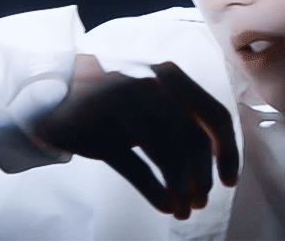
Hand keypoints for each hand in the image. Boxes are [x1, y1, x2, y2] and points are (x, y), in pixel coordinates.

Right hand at [31, 55, 239, 219]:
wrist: (54, 90)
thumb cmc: (116, 99)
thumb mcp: (153, 93)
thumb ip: (185, 112)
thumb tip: (221, 156)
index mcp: (170, 75)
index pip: (215, 115)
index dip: (228, 152)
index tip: (230, 180)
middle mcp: (150, 84)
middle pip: (194, 141)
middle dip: (203, 178)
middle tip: (202, 200)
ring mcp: (122, 106)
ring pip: (168, 156)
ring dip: (182, 189)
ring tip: (184, 208)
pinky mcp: (98, 130)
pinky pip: (136, 168)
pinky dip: (157, 192)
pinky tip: (165, 205)